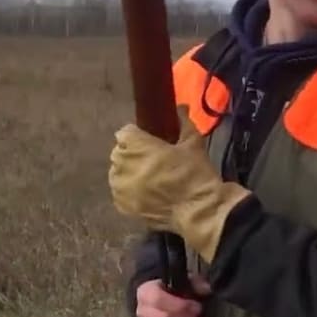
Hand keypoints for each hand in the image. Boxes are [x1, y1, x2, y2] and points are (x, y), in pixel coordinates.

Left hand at [108, 108, 250, 261]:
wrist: (198, 210)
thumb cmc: (195, 173)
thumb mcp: (194, 144)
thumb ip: (184, 122)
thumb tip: (182, 107)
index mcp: (135, 145)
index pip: (125, 132)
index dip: (138, 136)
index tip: (152, 142)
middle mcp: (121, 164)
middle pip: (120, 153)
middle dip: (133, 155)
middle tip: (154, 161)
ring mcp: (119, 187)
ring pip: (118, 174)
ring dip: (130, 173)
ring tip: (150, 179)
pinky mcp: (122, 206)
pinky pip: (121, 193)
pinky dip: (131, 192)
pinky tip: (148, 194)